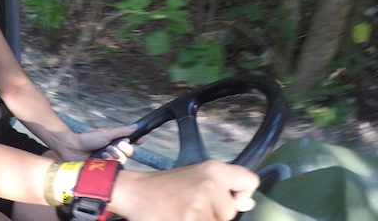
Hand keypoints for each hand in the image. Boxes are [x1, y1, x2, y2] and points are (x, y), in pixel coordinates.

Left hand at [54, 124, 136, 163]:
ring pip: (121, 160)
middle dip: (122, 148)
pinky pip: (113, 167)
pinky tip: (101, 159)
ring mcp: (108, 160)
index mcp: (114, 141)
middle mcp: (113, 150)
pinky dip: (108, 162)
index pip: (129, 142)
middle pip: (127, 152)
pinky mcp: (104, 169)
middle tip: (114, 145)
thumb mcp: (106, 134)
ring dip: (113, 155)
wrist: (72, 149)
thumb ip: (121, 131)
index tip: (140, 141)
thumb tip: (135, 126)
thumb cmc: (88, 139)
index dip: (135, 142)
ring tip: (104, 153)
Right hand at [111, 160, 258, 220]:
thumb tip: (249, 203)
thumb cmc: (166, 187)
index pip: (249, 181)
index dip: (243, 193)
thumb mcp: (197, 177)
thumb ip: (224, 189)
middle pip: (231, 211)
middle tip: (192, 204)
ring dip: (203, 220)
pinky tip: (180, 218)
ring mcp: (200, 206)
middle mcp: (210, 185)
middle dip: (215, 213)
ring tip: (185, 213)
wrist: (136, 192)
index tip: (230, 198)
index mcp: (214, 169)